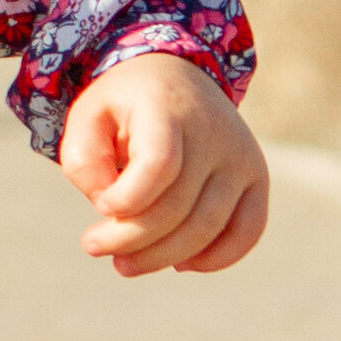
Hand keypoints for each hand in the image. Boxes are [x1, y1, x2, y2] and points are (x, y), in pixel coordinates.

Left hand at [60, 54, 269, 275]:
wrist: (179, 76)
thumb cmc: (126, 105)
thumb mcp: (89, 116)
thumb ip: (84, 161)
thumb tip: (109, 210)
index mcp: (167, 108)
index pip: (159, 165)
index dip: (126, 199)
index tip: (100, 206)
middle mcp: (214, 131)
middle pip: (179, 206)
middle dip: (132, 239)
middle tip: (95, 247)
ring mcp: (241, 155)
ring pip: (208, 226)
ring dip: (163, 256)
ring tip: (125, 264)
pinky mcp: (257, 177)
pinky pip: (248, 230)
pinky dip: (217, 258)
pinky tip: (180, 264)